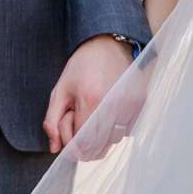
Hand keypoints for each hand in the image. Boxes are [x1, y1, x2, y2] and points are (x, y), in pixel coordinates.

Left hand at [43, 34, 135, 154]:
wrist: (106, 44)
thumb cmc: (80, 67)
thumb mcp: (60, 91)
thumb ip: (52, 121)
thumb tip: (54, 148)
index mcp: (90, 100)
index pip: (82, 143)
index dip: (73, 149)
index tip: (69, 145)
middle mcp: (113, 104)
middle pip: (99, 146)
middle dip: (85, 147)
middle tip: (79, 134)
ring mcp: (129, 104)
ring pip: (113, 141)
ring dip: (101, 139)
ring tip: (95, 119)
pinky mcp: (140, 103)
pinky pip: (127, 131)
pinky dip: (116, 130)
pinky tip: (108, 114)